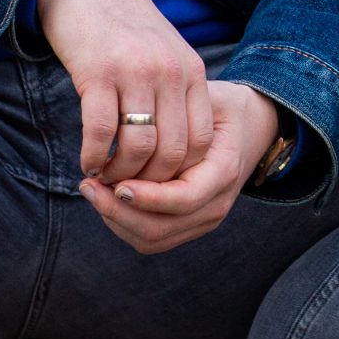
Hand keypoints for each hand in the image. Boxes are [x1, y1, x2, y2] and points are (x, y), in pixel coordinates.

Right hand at [40, 0, 216, 186]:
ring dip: (120, 175)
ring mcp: (135, 72)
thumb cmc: (124, 26)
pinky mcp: (97, 73)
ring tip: (105, 179)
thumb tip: (176, 153)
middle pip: (173, 153)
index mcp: (192, 72)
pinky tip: (87, 164)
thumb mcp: (165, 54)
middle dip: (150, 182)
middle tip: (128, 190)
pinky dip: (93, 157)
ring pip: (138, 148)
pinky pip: (100, 132)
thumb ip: (176, 94)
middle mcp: (170, 73)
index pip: (201, 142)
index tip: (157, 183)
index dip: (180, 174)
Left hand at [82, 82, 279, 254]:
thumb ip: (181, 112)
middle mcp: (216, 204)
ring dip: (115, 220)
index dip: (146, 196)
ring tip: (91, 190)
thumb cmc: (222, 108)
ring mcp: (203, 220)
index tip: (115, 181)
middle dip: (118, 212)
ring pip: (152, 240)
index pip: (182, 198)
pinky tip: (106, 197)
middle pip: (160, 229)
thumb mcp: (210, 98)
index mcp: (223, 172)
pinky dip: (123, 224)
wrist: (250, 128)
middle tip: (88, 185)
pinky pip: (150, 239)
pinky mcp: (189, 226)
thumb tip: (137, 122)